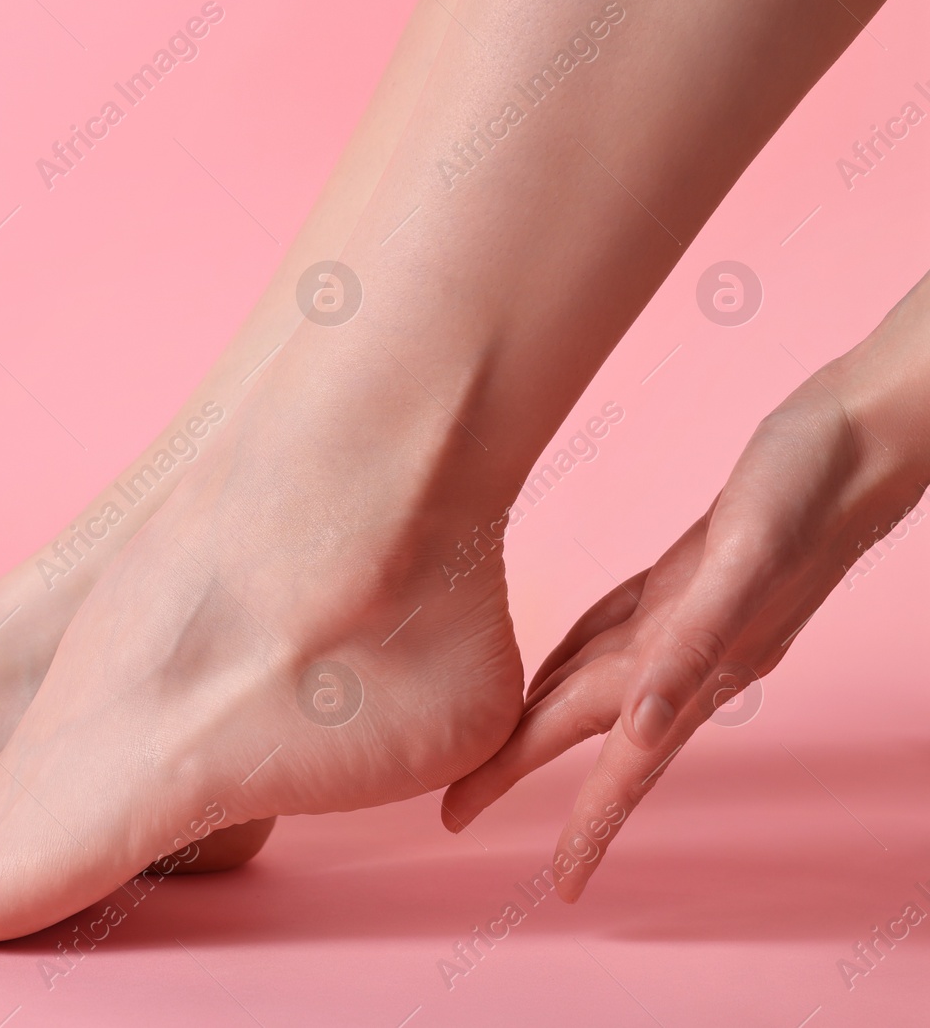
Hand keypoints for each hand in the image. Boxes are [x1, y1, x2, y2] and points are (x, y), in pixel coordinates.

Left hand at [441, 341, 928, 899]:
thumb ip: (697, 645)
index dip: (586, 825)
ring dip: (547, 724)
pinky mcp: (689, 579)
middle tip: (456, 812)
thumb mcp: (749, 557)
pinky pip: (616, 632)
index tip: (559, 887)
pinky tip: (560, 662)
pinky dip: (577, 656)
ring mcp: (690, 616)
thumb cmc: (808, 486)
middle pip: (583, 729)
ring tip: (495, 756)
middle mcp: (689, 650)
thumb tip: (643, 729)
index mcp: (694, 658)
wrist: (863, 432)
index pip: (620, 763)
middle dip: (520, 773)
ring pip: (596, 684)